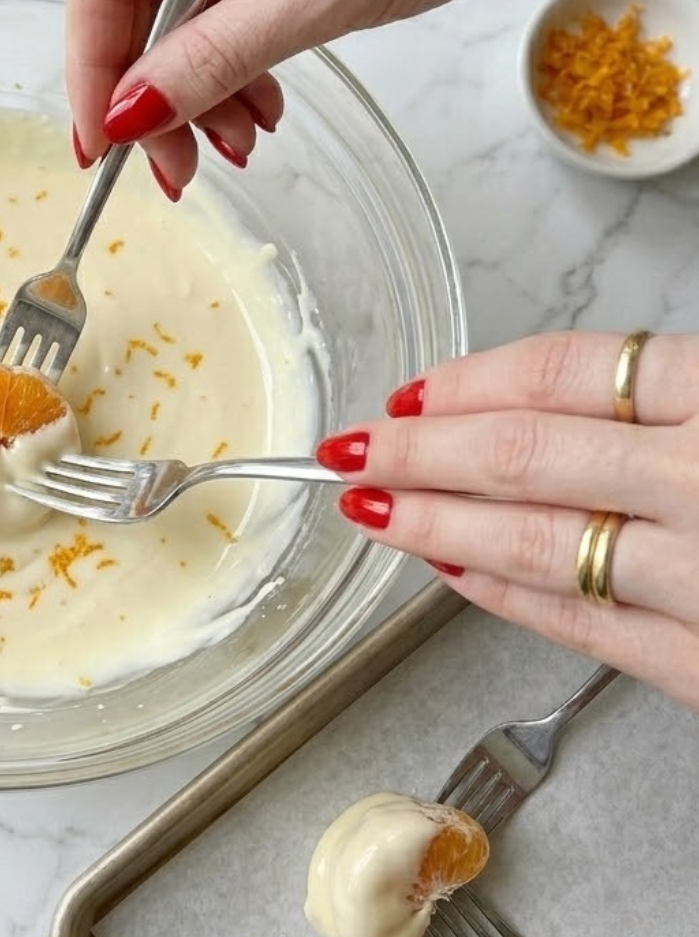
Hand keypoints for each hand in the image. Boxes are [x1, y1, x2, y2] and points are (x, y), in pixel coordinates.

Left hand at [314, 332, 698, 712]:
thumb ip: (650, 401)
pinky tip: (447, 571)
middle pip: (518, 454)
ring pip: (532, 541)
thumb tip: (517, 406)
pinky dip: (501, 594)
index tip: (403, 399)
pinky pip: (576, 624)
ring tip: (370, 510)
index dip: (461, 385)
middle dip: (413, 453)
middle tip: (348, 453)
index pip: (554, 375)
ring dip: (432, 524)